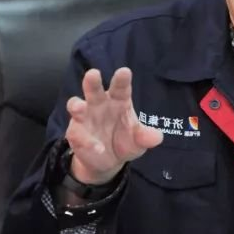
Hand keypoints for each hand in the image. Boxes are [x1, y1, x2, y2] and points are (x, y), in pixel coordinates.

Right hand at [64, 67, 162, 184]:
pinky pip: (78, 134)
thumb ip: (145, 137)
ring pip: (76, 105)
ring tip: (80, 107)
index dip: (122, 80)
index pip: (121, 88)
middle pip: (94, 90)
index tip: (124, 72)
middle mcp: (100, 104)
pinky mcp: (76, 132)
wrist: (109, 162)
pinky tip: (98, 148)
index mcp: (119, 101)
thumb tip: (157, 137)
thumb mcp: (139, 141)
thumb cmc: (125, 141)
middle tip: (93, 74)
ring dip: (77, 105)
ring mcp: (85, 117)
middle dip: (92, 82)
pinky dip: (88, 141)